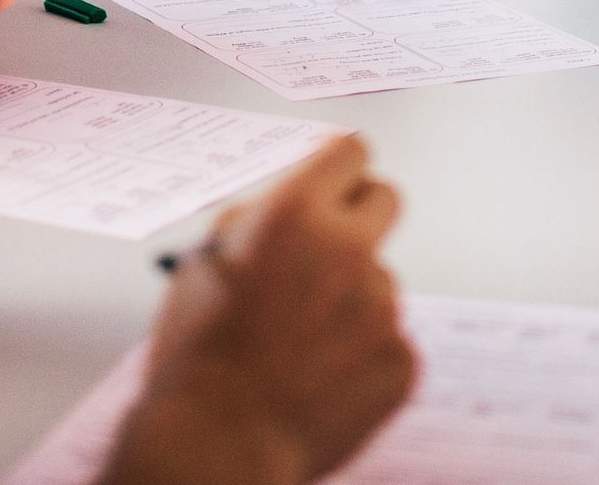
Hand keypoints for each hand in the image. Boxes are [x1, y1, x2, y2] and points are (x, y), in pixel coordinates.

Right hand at [103, 136, 415, 484]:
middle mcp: (348, 247)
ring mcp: (381, 304)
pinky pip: (388, 339)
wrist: (216, 445)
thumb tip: (292, 201)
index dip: (340, 167)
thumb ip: (259, 219)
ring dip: (351, 298)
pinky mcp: (400, 357)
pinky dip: (362, 354)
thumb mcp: (208, 260)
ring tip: (300, 344)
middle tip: (333, 244)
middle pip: (386, 199)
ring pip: (379, 280)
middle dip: (361, 214)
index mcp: (296, 211)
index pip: (350, 153)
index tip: (337, 178)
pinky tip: (320, 379)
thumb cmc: (198, 356)